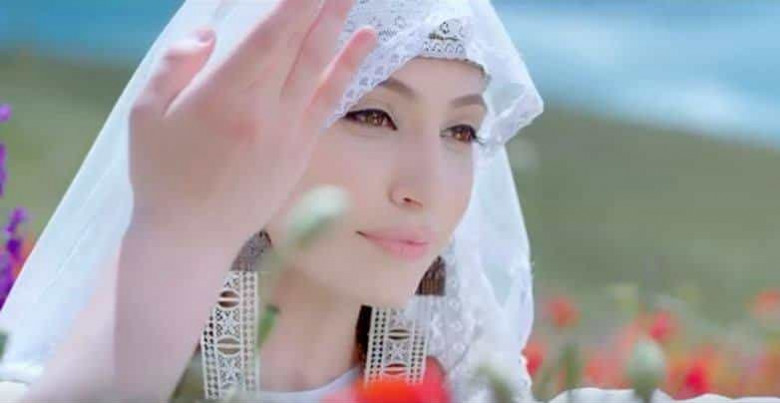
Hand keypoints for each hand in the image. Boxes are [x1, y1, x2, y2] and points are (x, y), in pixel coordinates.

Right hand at [128, 0, 375, 243]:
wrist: (192, 237)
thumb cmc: (162, 175)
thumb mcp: (146, 115)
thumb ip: (174, 66)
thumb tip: (209, 34)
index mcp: (225, 97)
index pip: (268, 37)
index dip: (293, 4)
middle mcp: (265, 111)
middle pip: (301, 46)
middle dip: (321, 6)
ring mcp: (289, 132)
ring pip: (321, 68)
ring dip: (339, 26)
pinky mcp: (301, 150)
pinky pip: (329, 99)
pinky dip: (348, 67)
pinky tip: (363, 43)